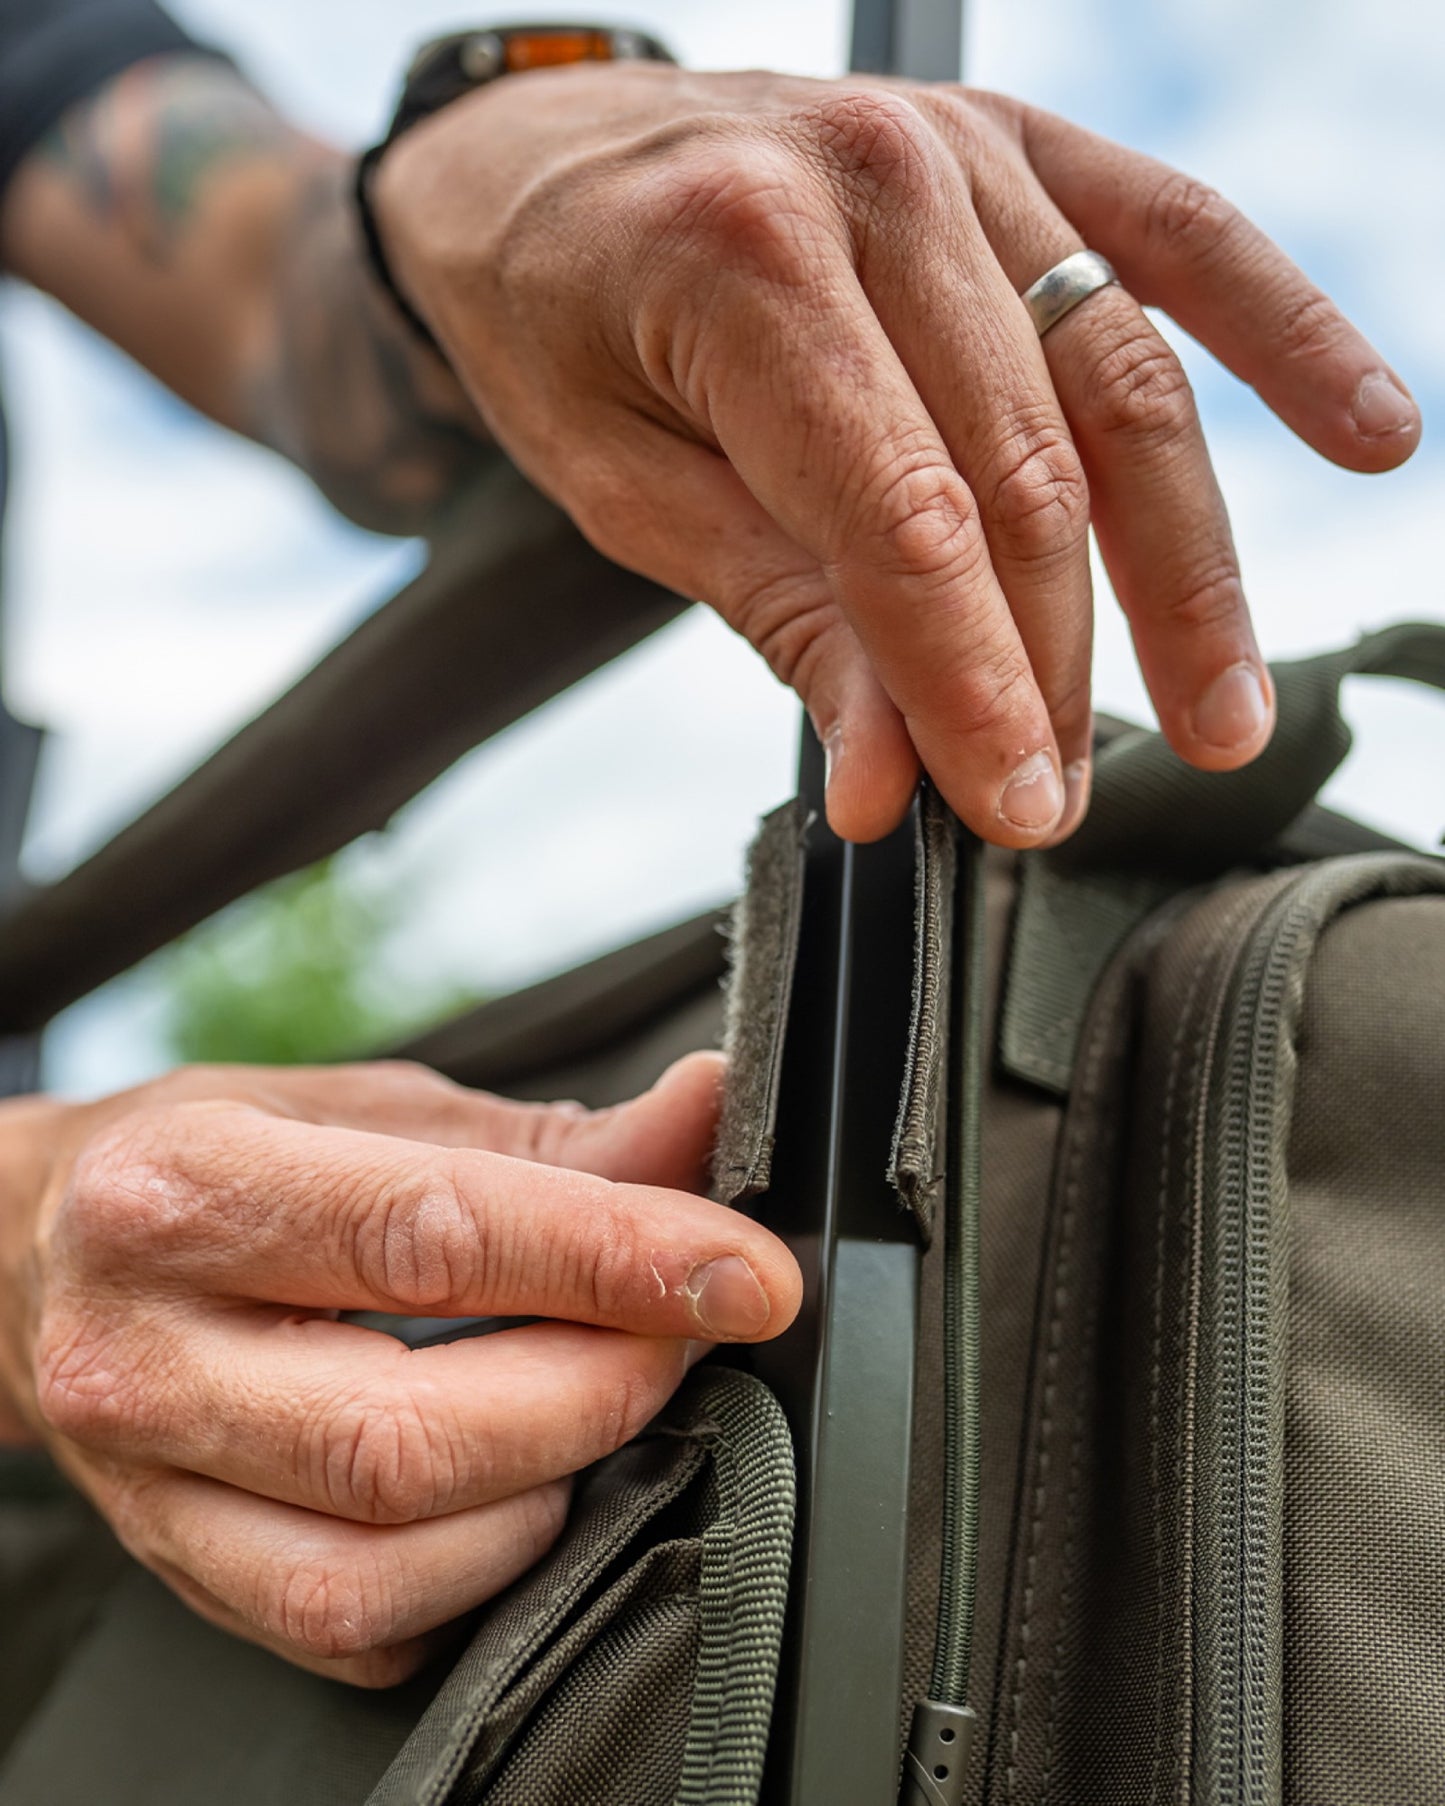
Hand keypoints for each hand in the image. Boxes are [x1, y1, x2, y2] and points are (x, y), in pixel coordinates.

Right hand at [0, 1056, 798, 1685]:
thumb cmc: (220, 1164)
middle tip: (683, 1335)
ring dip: (545, 1493)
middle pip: (412, 1430)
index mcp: (192, 1189)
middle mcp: (148, 1350)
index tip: (745, 1273)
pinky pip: (354, 1630)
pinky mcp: (183, 1575)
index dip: (614, 1259)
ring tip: (592, 1407)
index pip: (431, 1237)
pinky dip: (476, 1577)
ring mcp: (151, 1485)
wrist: (43, 1260)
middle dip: (600, 1390)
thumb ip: (550, 1137)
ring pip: (381, 1562)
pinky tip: (509, 1492)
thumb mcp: (372, 1109)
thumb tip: (706, 1118)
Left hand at [375, 66, 1420, 845]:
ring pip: (1122, 383)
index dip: (971, 685)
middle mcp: (875, 183)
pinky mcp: (1015, 148)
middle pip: (1028, 471)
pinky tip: (1366, 429)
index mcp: (745, 263)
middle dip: (1058, 662)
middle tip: (1066, 802)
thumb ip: (778, 616)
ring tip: (1226, 712)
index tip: (1014, 808)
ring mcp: (960, 154)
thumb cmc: (553, 328)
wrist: (526, 161)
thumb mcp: (624, 492)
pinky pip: (1179, 235)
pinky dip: (1282, 334)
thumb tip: (894, 777)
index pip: (905, 520)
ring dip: (1187, 567)